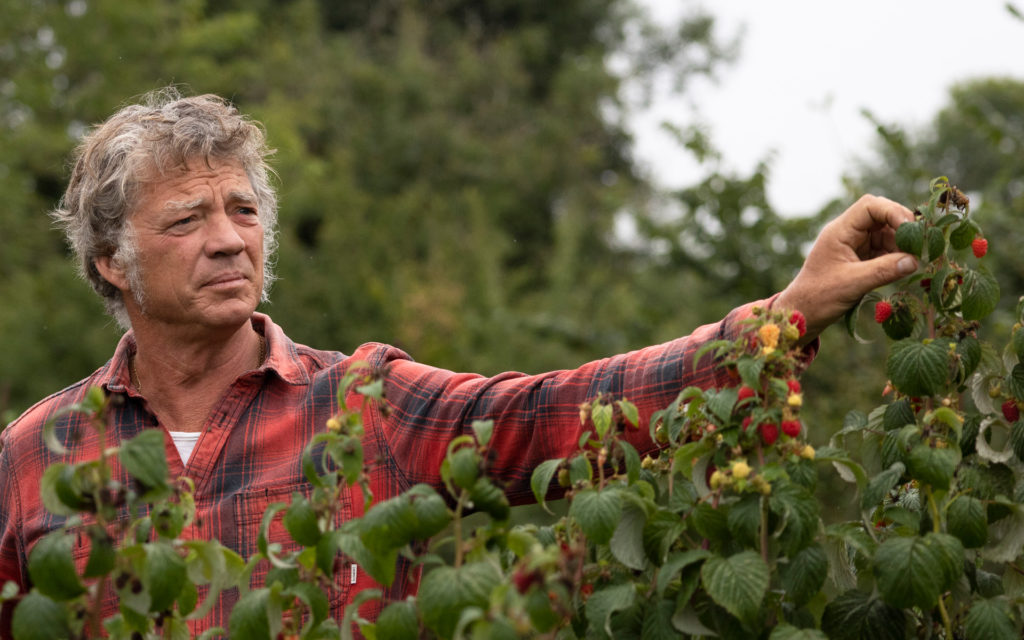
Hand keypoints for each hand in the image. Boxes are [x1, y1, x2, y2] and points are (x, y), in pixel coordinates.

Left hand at [776, 194, 917, 340]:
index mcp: (839, 232)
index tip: (911, 229)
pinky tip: (905, 267)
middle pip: (881, 216)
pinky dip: (896, 256)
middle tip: (918, 246)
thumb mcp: (852, 284)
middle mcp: (847, 234)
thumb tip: (914, 261)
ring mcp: (854, 246)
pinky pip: (884, 249)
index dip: (893, 212)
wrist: (801, 314)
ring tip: (914, 260)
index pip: (869, 206)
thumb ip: (883, 271)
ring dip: (902, 244)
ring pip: (885, 233)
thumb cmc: (819, 297)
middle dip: (902, 228)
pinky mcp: (860, 259)